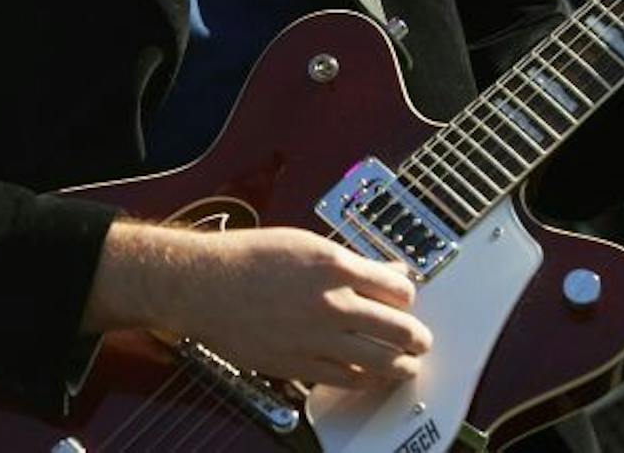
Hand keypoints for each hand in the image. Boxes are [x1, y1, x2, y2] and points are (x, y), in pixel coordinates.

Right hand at [83, 221, 431, 389]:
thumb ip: (350, 261)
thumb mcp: (305, 244)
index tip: (407, 299)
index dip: (408, 295)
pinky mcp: (300, 363)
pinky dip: (367, 380)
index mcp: (334, 265)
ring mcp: (317, 337)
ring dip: (400, 364)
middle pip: (398, 328)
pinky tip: (373, 377)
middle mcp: (331, 303)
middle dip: (416, 336)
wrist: (203, 284)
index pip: (398, 287)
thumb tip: (385, 270)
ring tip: (407, 364)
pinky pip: (348, 379)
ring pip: (380, 360)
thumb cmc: (247, 258)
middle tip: (420, 338)